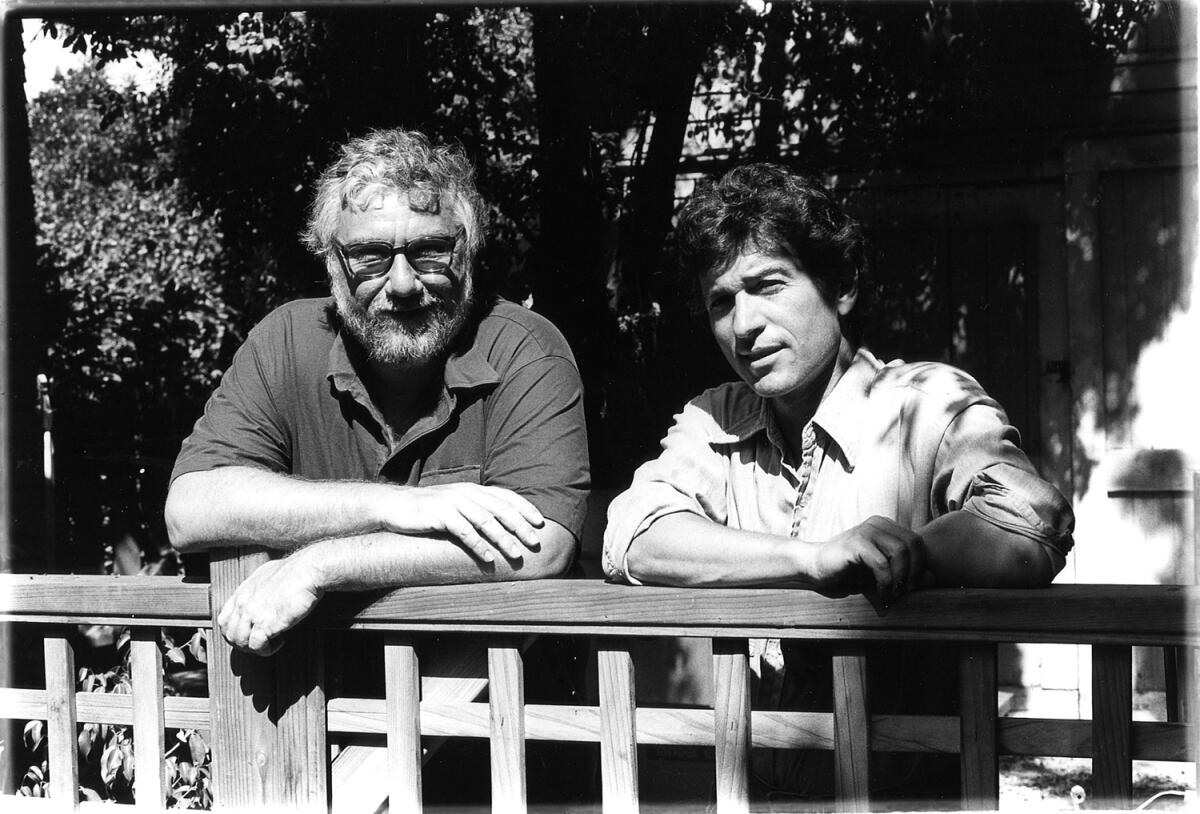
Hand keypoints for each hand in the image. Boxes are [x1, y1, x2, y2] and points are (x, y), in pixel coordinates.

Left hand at [217, 556, 323, 655]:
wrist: (307, 571)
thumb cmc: (295, 571)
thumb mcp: (267, 574)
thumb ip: (257, 587)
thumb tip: (261, 593)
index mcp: (242, 592)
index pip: (223, 620)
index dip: (233, 632)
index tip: (246, 635)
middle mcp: (243, 604)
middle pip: (230, 635)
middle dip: (243, 643)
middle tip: (259, 642)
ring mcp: (253, 614)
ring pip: (241, 643)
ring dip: (255, 648)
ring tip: (271, 642)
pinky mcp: (266, 625)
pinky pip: (257, 646)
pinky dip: (267, 649)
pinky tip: (280, 641)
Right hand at [383, 483, 544, 562]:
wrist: (395, 506)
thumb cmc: (429, 509)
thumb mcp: (455, 504)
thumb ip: (476, 509)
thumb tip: (501, 523)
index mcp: (472, 489)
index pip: (505, 496)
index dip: (524, 508)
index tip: (540, 522)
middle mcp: (466, 493)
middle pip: (500, 509)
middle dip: (520, 526)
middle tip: (535, 542)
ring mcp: (452, 502)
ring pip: (485, 521)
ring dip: (503, 539)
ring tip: (516, 554)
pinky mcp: (439, 515)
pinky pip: (463, 531)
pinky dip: (478, 545)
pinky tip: (489, 558)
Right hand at [809, 516, 928, 602]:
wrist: (815, 567)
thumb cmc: (849, 570)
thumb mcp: (882, 572)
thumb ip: (906, 572)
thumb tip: (933, 578)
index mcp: (886, 526)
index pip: (917, 541)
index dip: (920, 566)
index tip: (911, 587)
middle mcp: (877, 523)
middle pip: (912, 545)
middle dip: (913, 572)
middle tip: (904, 592)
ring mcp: (866, 531)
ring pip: (900, 552)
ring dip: (900, 578)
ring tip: (892, 593)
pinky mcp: (855, 543)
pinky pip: (881, 563)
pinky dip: (885, 582)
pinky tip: (880, 593)